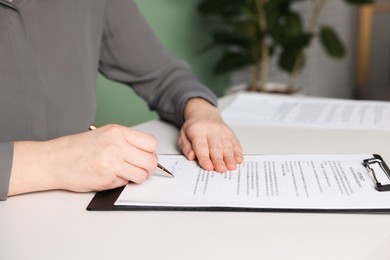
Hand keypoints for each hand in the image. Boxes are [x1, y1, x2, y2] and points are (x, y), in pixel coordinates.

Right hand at [8, 124, 157, 195]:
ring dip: (137, 177)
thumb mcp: (104, 134)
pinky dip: (122, 182)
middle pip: (150, 161)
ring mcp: (112, 163)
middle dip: (148, 167)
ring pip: (142, 175)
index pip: (151, 143)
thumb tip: (147, 154)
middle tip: (139, 168)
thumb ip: (126, 142)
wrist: (54, 160)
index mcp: (117, 132)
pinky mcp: (106, 179)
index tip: (145, 156)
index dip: (150, 152)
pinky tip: (111, 176)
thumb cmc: (78, 148)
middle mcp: (116, 145)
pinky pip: (126, 183)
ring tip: (125, 173)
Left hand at [178, 98, 242, 172]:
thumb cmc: (194, 127)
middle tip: (221, 169)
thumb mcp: (183, 135)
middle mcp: (212, 129)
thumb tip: (191, 156)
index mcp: (197, 129)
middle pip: (216, 146)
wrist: (204, 114)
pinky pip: (235, 143)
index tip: (208, 167)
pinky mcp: (230, 133)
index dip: (205, 157)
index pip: (201, 146)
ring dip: (230, 157)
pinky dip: (238, 152)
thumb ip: (186, 147)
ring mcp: (223, 131)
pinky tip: (238, 159)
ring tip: (231, 167)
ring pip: (227, 145)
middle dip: (219, 159)